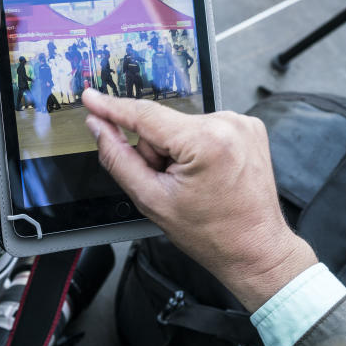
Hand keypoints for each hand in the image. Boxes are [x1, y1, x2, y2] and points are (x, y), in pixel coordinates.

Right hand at [81, 89, 316, 310]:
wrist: (255, 248)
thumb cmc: (211, 234)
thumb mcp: (153, 200)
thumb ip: (119, 159)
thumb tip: (99, 127)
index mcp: (206, 141)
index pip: (145, 115)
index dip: (112, 107)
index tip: (90, 97)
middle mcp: (227, 124)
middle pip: (162, 125)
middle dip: (156, 152)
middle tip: (171, 186)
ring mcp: (241, 123)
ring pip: (180, 127)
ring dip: (177, 152)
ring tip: (193, 184)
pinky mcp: (247, 126)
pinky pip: (202, 128)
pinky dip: (196, 148)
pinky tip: (207, 174)